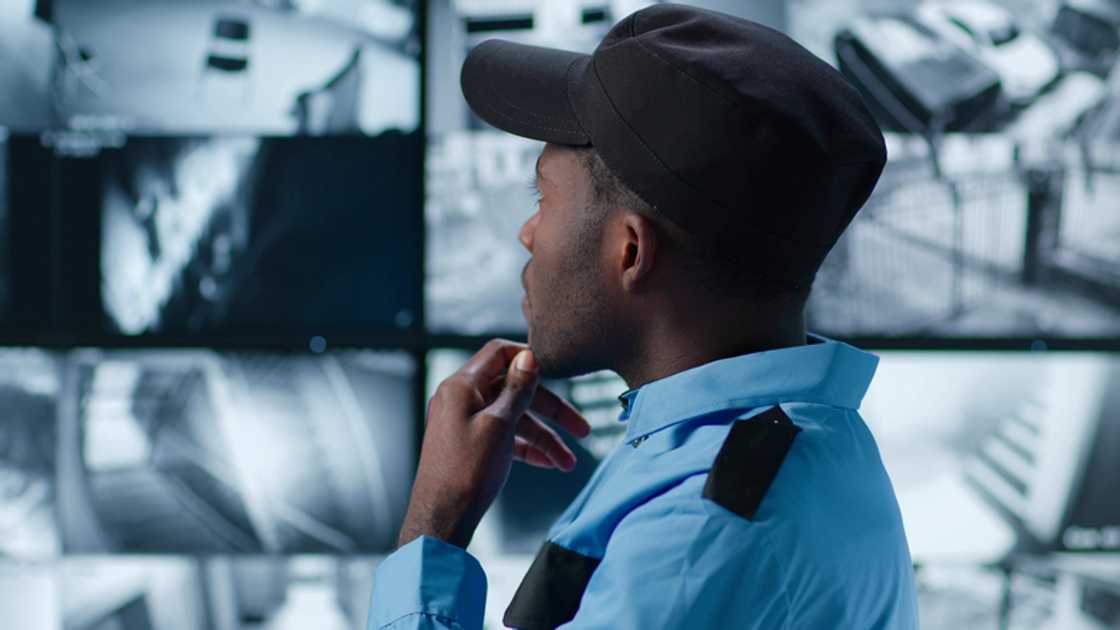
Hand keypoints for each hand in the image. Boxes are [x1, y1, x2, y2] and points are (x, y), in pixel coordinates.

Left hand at [397, 339, 591, 548]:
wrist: (440, 520)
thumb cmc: (465, 473)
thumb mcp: (499, 426)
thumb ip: (517, 389)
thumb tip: (529, 356)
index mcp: (462, 386)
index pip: (499, 353)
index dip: (529, 358)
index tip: (558, 369)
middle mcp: (461, 400)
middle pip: (514, 390)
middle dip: (550, 411)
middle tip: (581, 430)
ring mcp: (464, 422)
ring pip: (513, 418)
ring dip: (543, 438)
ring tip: (567, 463)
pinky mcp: (469, 444)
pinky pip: (504, 437)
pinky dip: (526, 448)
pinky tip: (548, 464)